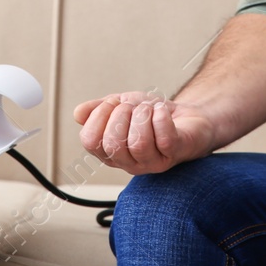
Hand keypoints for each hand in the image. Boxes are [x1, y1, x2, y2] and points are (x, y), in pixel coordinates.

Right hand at [72, 91, 215, 175]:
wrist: (187, 116)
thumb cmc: (152, 115)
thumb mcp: (121, 105)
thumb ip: (99, 109)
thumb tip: (78, 114)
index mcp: (111, 152)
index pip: (90, 142)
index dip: (98, 117)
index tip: (112, 104)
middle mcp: (129, 162)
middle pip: (112, 144)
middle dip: (121, 114)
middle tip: (133, 107)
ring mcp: (152, 162)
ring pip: (138, 143)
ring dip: (142, 116)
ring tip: (148, 109)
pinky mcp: (174, 154)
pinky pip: (163, 137)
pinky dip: (160, 117)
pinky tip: (161, 111)